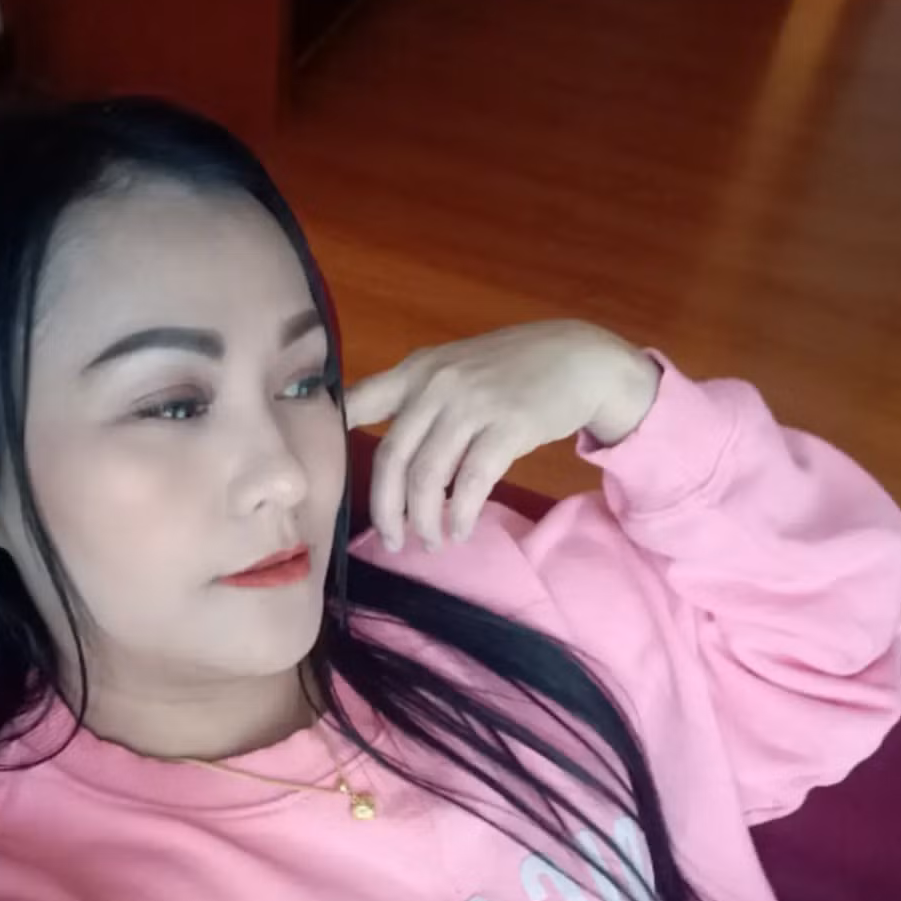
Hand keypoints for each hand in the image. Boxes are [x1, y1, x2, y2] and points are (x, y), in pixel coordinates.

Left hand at [343, 321, 659, 550]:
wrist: (579, 358)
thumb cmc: (513, 370)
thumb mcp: (454, 368)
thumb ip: (416, 395)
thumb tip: (370, 433)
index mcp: (416, 371)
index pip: (359, 402)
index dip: (332, 437)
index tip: (321, 475)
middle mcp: (436, 385)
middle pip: (391, 458)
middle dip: (386, 509)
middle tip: (391, 539)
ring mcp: (471, 405)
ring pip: (428, 478)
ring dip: (424, 520)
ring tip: (431, 542)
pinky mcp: (507, 427)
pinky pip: (470, 483)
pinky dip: (460, 514)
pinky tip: (461, 529)